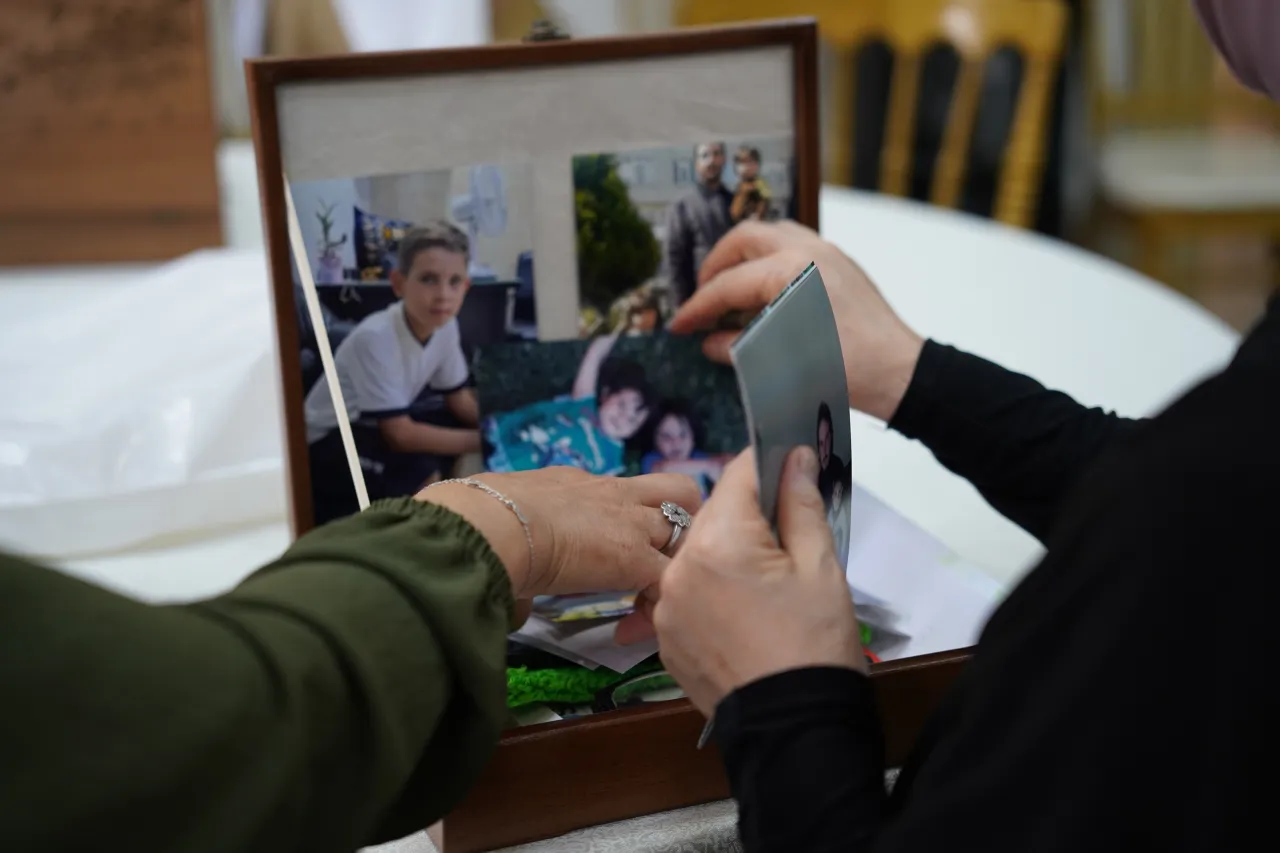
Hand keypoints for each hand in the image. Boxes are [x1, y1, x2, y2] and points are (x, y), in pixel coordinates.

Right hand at [417, 468, 702, 598]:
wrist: (489, 523)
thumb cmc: (480, 521)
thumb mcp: (505, 523)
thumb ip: (517, 552)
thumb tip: (514, 598)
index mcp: (580, 484)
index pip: (623, 493)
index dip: (629, 519)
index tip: (609, 550)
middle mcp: (614, 494)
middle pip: (676, 491)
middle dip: (681, 522)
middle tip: (661, 561)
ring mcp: (629, 522)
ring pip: (688, 528)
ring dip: (680, 560)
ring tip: (655, 597)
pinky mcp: (634, 557)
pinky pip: (669, 580)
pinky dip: (662, 603)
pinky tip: (637, 628)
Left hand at [647, 448, 865, 716]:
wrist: (794, 729)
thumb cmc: (814, 645)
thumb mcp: (820, 566)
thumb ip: (801, 504)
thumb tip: (796, 456)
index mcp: (717, 543)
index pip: (738, 475)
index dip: (770, 467)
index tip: (791, 468)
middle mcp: (677, 569)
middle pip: (714, 515)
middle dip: (748, 518)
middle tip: (787, 542)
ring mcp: (665, 607)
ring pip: (696, 555)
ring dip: (725, 556)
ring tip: (765, 586)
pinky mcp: (665, 638)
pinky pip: (685, 594)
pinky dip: (710, 592)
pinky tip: (742, 613)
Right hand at [669, 220, 925, 422]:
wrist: (898, 372)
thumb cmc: (843, 372)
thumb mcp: (779, 366)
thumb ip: (736, 347)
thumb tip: (709, 341)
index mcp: (791, 271)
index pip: (729, 285)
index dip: (697, 307)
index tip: (678, 326)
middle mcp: (808, 250)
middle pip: (744, 239)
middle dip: (715, 266)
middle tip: (702, 297)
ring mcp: (827, 251)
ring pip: (770, 232)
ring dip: (742, 256)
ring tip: (729, 286)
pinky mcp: (839, 262)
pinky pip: (793, 243)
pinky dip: (768, 258)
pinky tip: (763, 288)